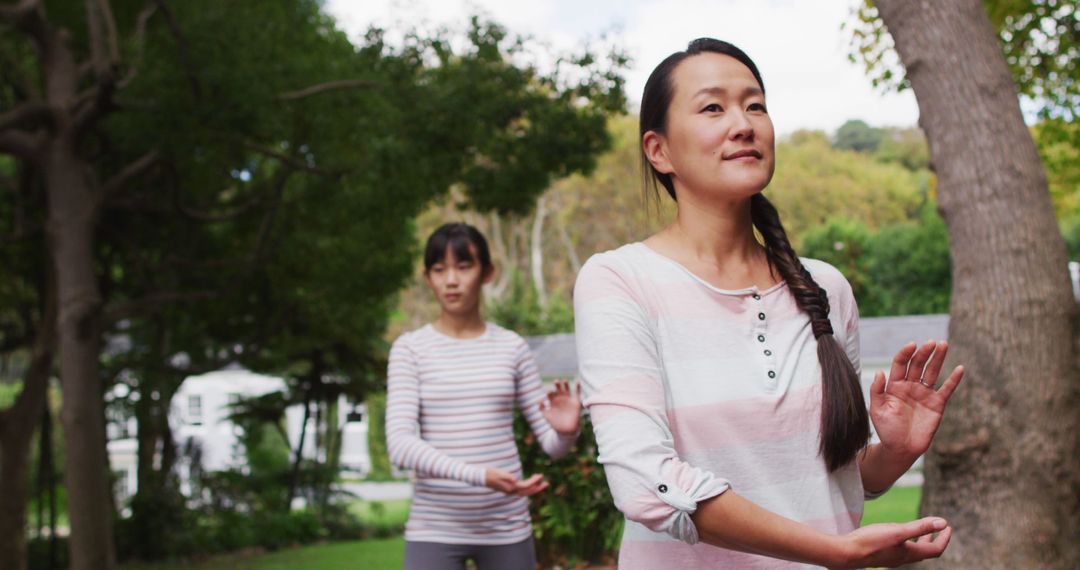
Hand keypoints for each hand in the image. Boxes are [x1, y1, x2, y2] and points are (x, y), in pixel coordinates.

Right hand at [483, 468, 548, 496]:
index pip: (526, 486)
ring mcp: (510, 491)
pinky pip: (522, 490)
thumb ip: (506, 477)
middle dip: (538, 488)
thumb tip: (515, 480)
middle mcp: (511, 491)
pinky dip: (529, 487)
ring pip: (525, 492)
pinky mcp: (509, 488)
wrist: (481, 477)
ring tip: (542, 483)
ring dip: (534, 488)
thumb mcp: (498, 473)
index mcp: (510, 488)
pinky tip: (532, 483)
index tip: (541, 475)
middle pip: (528, 492)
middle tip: (547, 483)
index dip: (534, 481)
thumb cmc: (489, 474)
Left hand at [539, 379, 580, 434]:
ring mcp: (568, 400)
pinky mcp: (576, 402)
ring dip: (566, 385)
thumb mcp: (547, 416)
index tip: (548, 391)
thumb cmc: (556, 424)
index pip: (550, 394)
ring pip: (567, 390)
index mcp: (553, 402)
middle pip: (558, 389)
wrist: (567, 430)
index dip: (549, 392)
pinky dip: (578, 387)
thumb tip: (539, 400)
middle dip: (557, 385)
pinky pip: (577, 393)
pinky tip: (577, 381)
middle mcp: (560, 399)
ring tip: (564, 380)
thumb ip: (542, 409)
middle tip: (556, 381)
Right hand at [830, 517, 951, 568]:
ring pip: (913, 550)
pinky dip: (907, 541)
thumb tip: (943, 522)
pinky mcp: (883, 555)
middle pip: (925, 551)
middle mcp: (904, 558)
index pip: (935, 549)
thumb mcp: (898, 531)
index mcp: (911, 553)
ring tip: (921, 530)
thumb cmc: (872, 541)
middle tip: (939, 528)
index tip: (948, 527)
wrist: (848, 553)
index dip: (944, 539)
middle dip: (934, 538)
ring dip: (920, 539)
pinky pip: (901, 549)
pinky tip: (898, 534)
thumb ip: (921, 526)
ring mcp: (893, 558)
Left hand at [869, 341, 964, 459]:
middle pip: (918, 364)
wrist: (901, 449)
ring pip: (932, 372)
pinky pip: (946, 389)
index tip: (912, 345)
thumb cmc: (886, 430)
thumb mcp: (877, 410)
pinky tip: (960, 368)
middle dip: (924, 352)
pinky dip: (953, 380)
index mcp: (894, 385)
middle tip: (932, 342)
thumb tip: (879, 372)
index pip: (901, 364)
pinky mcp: (937, 404)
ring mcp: (924, 394)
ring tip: (944, 345)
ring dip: (938, 358)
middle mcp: (910, 386)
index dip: (906, 353)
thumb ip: (877, 391)